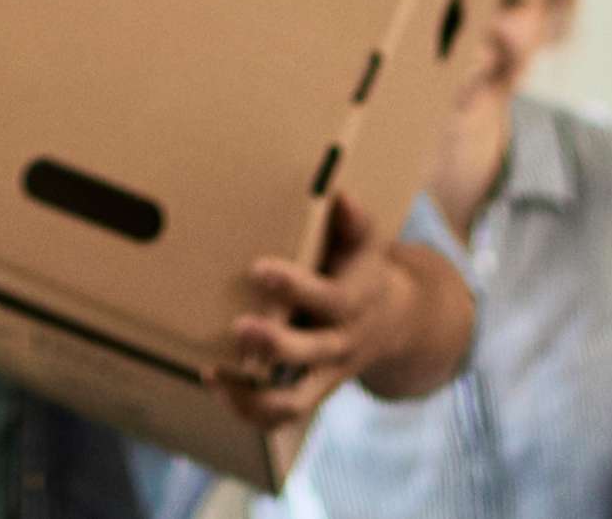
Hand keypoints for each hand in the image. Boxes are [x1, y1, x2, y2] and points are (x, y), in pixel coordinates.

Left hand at [216, 193, 406, 428]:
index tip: (260, 269)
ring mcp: (326, 374)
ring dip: (254, 395)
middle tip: (239, 327)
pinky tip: (215, 382)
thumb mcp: (366, 245)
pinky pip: (281, 414)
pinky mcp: (310, 392)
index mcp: (353, 303)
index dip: (296, 287)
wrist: (396, 322)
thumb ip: (354, 223)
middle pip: (313, 353)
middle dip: (275, 344)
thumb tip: (340, 196)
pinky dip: (248, 408)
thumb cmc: (363, 271)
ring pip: (295, 401)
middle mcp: (341, 344)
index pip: (329, 299)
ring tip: (216, 373)